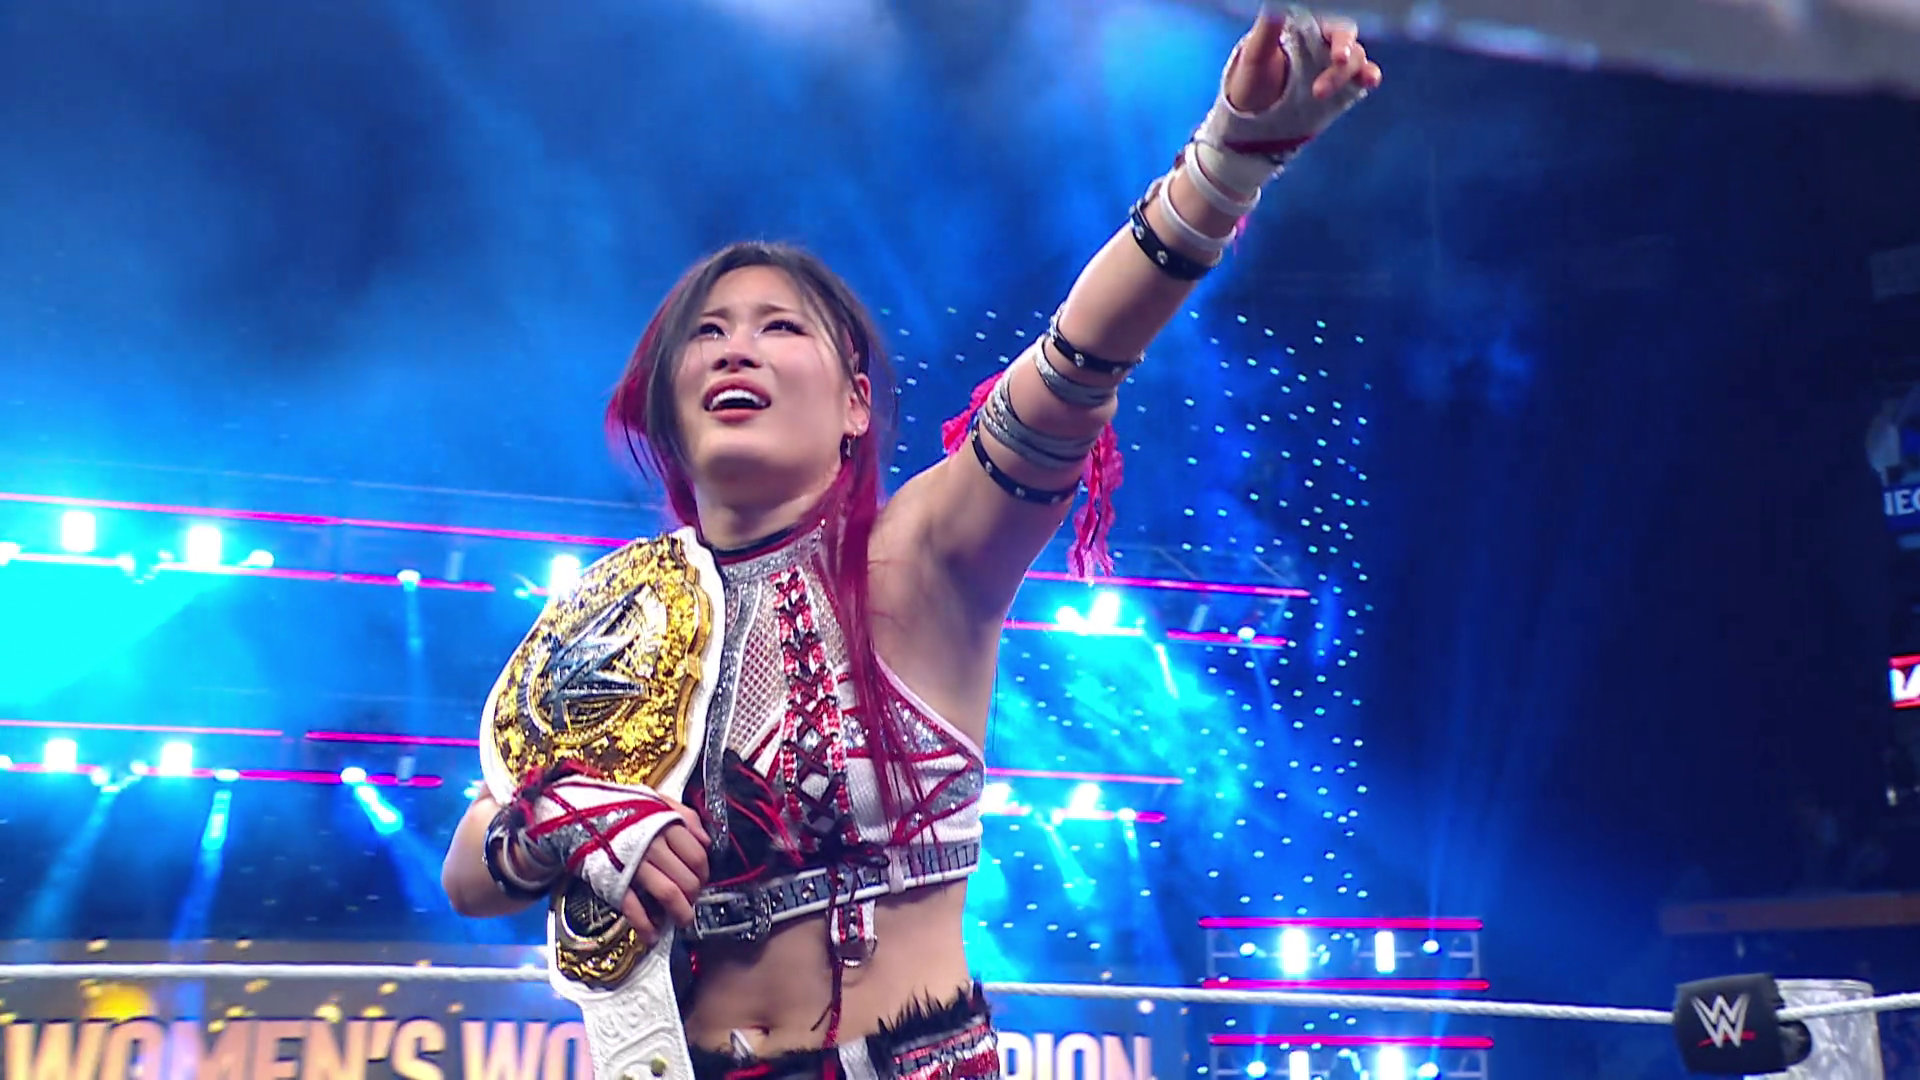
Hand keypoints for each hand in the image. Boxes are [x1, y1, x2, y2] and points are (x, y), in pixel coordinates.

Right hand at [619, 797, 710, 943]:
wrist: (575, 814)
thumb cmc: (620, 808)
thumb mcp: (656, 800)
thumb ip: (685, 816)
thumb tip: (706, 841)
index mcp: (665, 825)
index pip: (697, 856)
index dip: (703, 872)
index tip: (701, 879)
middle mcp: (653, 845)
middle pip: (687, 878)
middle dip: (694, 895)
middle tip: (691, 899)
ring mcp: (633, 865)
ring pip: (669, 894)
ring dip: (680, 913)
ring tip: (683, 920)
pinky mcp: (613, 882)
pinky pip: (635, 909)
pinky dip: (646, 926)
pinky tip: (653, 935)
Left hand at [1224, 8, 1382, 114]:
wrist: (1253, 118)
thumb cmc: (1252, 79)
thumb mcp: (1255, 54)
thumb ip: (1268, 28)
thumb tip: (1274, 3)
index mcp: (1304, 26)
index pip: (1327, 16)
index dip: (1332, 27)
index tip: (1331, 40)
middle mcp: (1323, 40)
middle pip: (1345, 36)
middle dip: (1344, 48)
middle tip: (1337, 61)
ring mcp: (1335, 63)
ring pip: (1355, 57)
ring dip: (1346, 72)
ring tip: (1322, 93)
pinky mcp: (1344, 84)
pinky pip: (1362, 74)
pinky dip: (1369, 75)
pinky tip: (1370, 80)